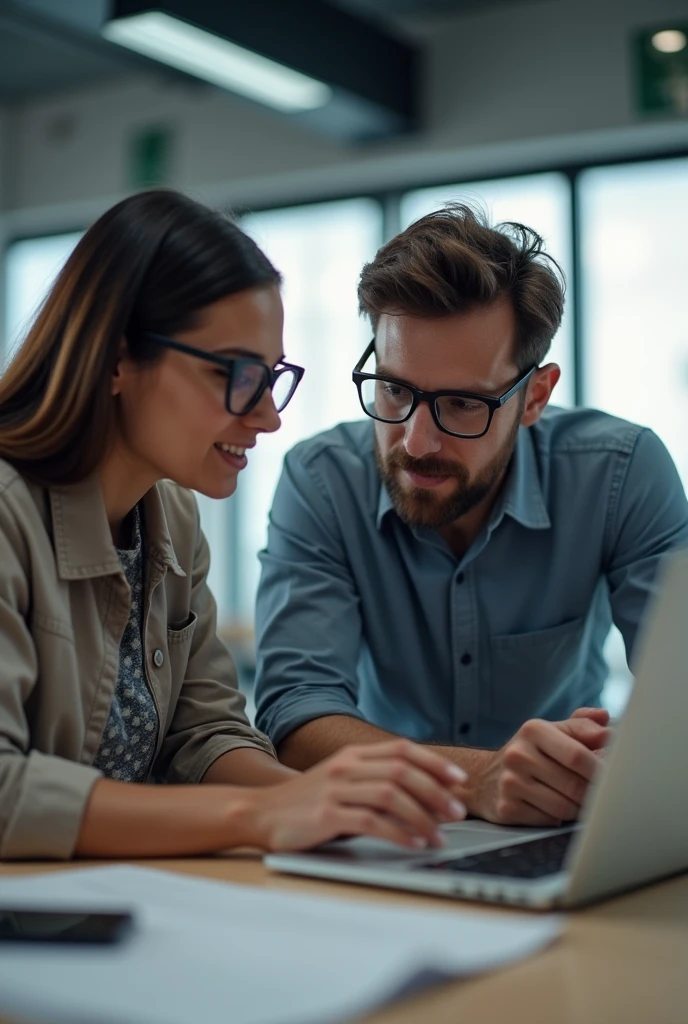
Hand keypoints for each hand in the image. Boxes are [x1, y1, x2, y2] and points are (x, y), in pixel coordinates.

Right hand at [244, 739, 467, 851]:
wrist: (261, 813)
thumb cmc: (308, 803)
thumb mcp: (342, 781)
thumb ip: (375, 781)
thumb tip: (426, 795)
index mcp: (352, 755)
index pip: (402, 749)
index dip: (434, 762)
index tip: (459, 780)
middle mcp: (346, 766)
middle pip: (401, 770)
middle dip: (435, 792)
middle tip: (457, 813)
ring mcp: (335, 789)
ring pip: (390, 794)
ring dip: (422, 816)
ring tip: (440, 835)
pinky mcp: (326, 815)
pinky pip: (371, 821)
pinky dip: (398, 833)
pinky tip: (413, 843)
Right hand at [468, 708, 609, 826]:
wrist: (483, 778)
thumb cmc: (529, 754)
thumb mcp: (551, 732)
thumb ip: (581, 725)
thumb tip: (606, 721)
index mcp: (533, 730)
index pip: (577, 755)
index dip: (602, 769)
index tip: (615, 777)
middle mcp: (518, 754)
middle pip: (574, 785)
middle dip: (593, 793)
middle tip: (602, 795)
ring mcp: (510, 782)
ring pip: (564, 807)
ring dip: (577, 808)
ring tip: (576, 801)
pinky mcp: (506, 808)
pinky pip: (549, 821)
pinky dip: (558, 819)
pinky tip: (554, 809)